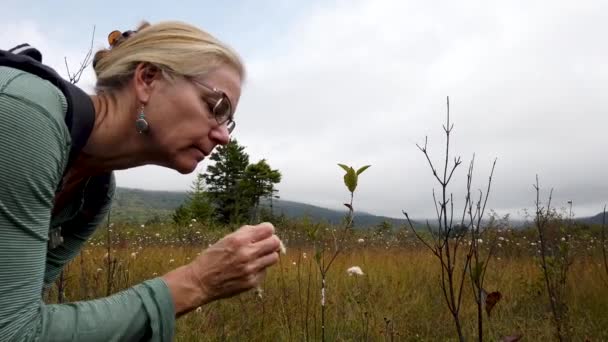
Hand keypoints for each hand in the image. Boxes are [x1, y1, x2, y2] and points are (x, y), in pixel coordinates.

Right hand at [163, 222, 280, 314]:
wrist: (200, 282)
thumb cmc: (212, 258)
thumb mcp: (226, 239)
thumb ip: (246, 234)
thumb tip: (264, 231)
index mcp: (239, 240)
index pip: (269, 229)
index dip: (267, 230)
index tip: (264, 234)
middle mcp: (247, 253)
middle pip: (275, 242)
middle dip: (271, 242)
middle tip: (265, 245)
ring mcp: (251, 269)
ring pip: (274, 258)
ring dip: (267, 256)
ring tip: (258, 257)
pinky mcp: (252, 282)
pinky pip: (265, 271)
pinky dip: (259, 269)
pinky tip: (248, 269)